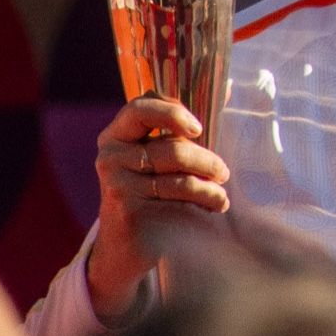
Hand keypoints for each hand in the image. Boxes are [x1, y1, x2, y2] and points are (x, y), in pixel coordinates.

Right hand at [85, 95, 230, 325]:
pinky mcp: (126, 210)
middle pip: (171, 148)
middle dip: (206, 160)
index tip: (199, 129)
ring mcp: (115, 184)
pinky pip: (178, 198)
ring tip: (222, 195)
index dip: (172, 113)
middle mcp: (110, 156)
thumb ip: (181, 129)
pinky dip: (206, 199)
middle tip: (223, 172)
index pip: (140, 107)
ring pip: (180, 177)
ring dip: (211, 186)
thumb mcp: (161, 158)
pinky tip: (216, 205)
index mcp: (116, 135)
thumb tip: (225, 88)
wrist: (125, 247)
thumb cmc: (152, 193)